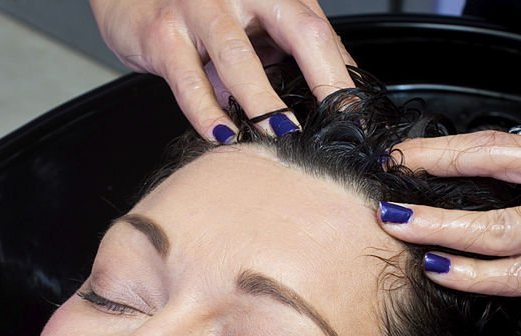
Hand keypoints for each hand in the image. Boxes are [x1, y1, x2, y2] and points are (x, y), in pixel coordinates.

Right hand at [89, 0, 355, 140]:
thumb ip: (284, 54)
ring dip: (265, 104)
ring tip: (282, 137)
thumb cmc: (199, 11)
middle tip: (336, 129)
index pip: (321, 31)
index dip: (342, 75)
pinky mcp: (164, 33)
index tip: (356, 118)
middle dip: (325, 84)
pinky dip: (208, 114)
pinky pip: (190, 81)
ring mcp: (201, 8)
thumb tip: (329, 101)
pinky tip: (223, 135)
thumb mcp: (251, 24)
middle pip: (299, 32)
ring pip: (241, 59)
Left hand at [378, 125, 520, 335]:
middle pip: (493, 172)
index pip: (501, 144)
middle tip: (389, 191)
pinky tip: (446, 271)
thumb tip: (491, 188)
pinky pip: (520, 274)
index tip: (405, 157)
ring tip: (403, 228)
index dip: (445, 151)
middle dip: (432, 181)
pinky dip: (476, 275)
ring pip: (500, 227)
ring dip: (443, 229)